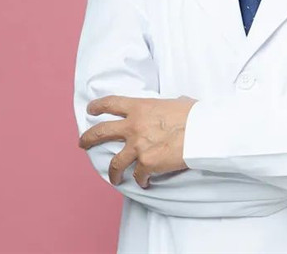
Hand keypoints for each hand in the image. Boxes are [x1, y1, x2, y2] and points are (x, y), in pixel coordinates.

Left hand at [78, 95, 197, 187]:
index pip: (111, 103)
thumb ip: (166, 107)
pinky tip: (144, 182)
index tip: (91, 109)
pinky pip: (137, 176)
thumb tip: (175, 106)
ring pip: (114, 163)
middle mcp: (134, 126)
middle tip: (83, 143)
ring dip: (112, 172)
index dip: (98, 106)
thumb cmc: (194, 115)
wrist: (203, 132)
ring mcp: (138, 146)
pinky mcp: (146, 164)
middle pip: (101, 132)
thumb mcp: (176, 103)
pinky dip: (140, 181)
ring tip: (113, 178)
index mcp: (141, 107)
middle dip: (88, 138)